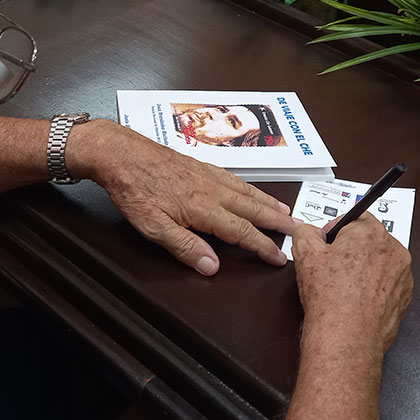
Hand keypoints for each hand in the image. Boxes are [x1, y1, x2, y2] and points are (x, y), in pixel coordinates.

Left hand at [69, 120, 296, 274]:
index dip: (263, 247)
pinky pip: (234, 178)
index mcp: (204, 208)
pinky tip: (250, 190)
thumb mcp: (153, 227)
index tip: (280, 258)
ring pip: (246, 191)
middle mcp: (212, 190)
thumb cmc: (134, 190)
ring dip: (268, 203)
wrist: (121, 153)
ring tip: (285, 211)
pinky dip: (250, 187)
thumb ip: (184, 247)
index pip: (242, 232)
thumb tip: (212, 266)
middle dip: (276, 221)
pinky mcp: (199, 165)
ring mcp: (207, 175)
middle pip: (253, 209)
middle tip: (298, 230)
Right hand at [291, 214, 411, 353]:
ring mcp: (403, 275)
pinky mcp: (404, 296)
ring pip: (379, 262)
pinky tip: (356, 298)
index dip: (336, 230)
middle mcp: (394, 250)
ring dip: (363, 268)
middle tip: (332, 266)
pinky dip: (374, 287)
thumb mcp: (304, 254)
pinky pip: (387, 283)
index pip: (355, 217)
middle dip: (351, 249)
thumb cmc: (330, 296)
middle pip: (369, 240)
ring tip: (344, 285)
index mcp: (371, 232)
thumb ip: (306, 232)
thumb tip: (310, 232)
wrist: (347, 335)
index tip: (327, 244)